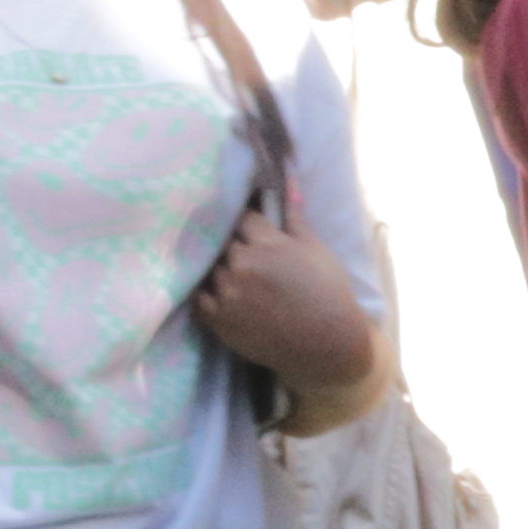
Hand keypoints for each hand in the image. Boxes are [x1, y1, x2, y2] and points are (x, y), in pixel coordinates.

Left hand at [195, 212, 378, 397]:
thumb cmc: (327, 293)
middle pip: (224, 243)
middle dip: (234, 247)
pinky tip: (224, 296)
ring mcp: (226, 292)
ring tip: (239, 280)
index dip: (248, 224)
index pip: (242, 218)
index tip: (254, 231)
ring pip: (211, 268)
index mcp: (267, 243)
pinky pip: (200, 297)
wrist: (325, 345)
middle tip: (249, 258)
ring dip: (221, 270)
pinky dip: (209, 294)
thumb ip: (294, 218)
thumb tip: (285, 183)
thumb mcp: (317, 250)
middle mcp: (241, 264)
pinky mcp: (217, 319)